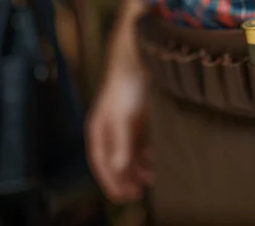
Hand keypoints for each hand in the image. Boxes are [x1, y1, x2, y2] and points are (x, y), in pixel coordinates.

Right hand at [86, 62, 152, 202]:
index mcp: (99, 129)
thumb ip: (121, 142)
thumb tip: (119, 168)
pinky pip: (141, 142)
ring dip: (138, 167)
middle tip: (137, 193)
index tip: (122, 197)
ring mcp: (125, 122)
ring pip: (129, 152)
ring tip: (151, 180)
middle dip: (125, 178)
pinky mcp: (139, 116)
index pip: (101, 162)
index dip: (110, 181)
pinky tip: (156, 161)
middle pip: (115, 160)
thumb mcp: (123, 117)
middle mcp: (110, 128)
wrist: (139, 58)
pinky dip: (147, 153)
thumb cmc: (126, 87)